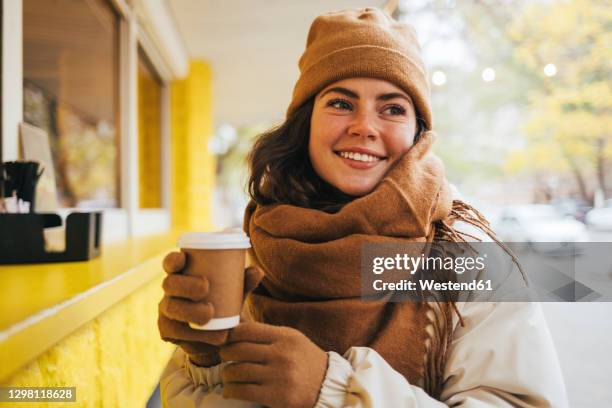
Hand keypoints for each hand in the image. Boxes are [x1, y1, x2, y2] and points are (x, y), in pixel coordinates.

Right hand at [158, 251, 263, 365]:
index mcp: (182, 273)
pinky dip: (194, 333)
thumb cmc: (223, 301)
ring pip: (171, 308)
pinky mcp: (167, 330)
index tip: (183, 258)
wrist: (216, 333)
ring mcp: (166, 310)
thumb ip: (244, 281)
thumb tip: (257, 271)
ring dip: (189, 310)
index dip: (173, 260)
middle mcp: (170, 290)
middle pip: (169, 283)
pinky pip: (175, 331)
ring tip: (209, 314)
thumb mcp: (234, 291)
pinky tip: (211, 335)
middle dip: (185, 284)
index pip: (171, 263)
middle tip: (205, 288)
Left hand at [219, 321, 327, 407]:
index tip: (226, 339)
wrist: (327, 386)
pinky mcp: (276, 397)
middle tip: (224, 357)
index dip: (230, 334)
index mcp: (284, 337)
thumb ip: (265, 333)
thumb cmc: (304, 360)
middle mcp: (281, 354)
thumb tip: (235, 325)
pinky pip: (242, 391)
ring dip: (226, 374)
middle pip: (238, 350)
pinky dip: (230, 390)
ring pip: (237, 372)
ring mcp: (279, 376)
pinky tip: (230, 390)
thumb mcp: (291, 339)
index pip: (246, 330)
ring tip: (228, 375)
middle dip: (225, 353)